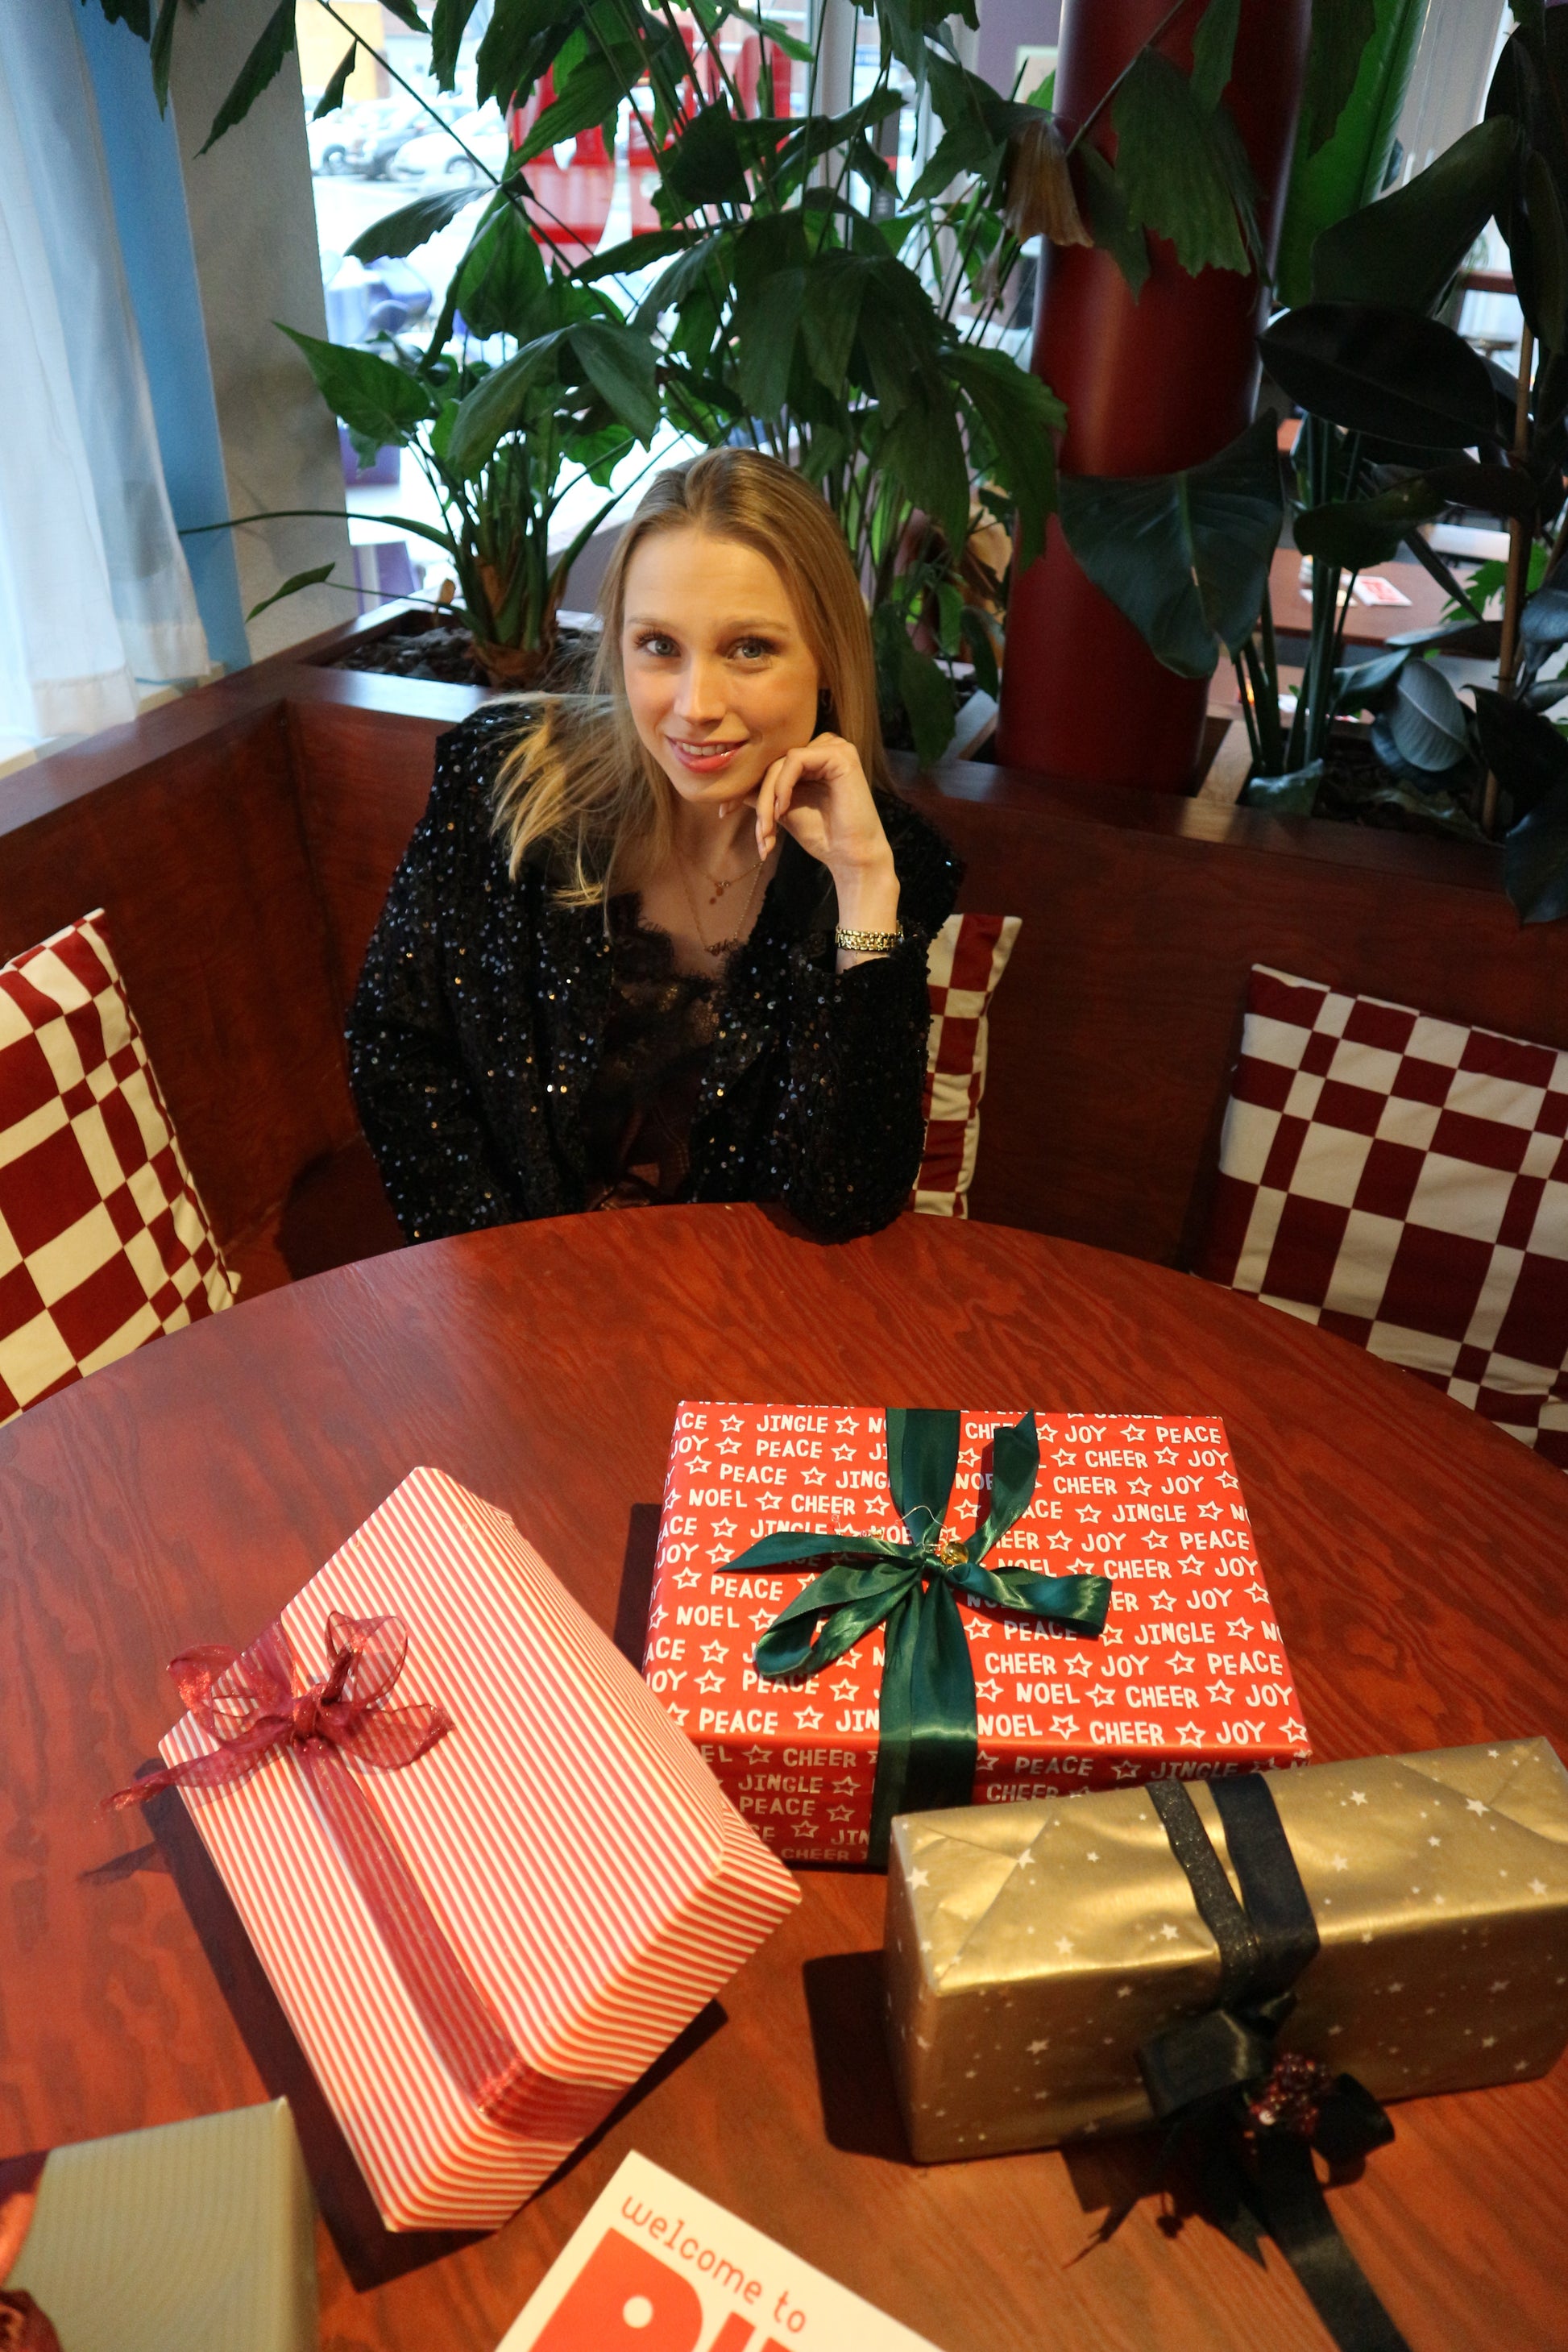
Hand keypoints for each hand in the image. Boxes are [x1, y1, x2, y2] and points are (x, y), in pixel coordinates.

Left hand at [745, 735, 894, 897]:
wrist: (850, 857)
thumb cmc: (822, 835)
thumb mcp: (781, 811)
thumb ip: (760, 794)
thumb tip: (729, 786)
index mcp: (811, 758)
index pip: (769, 763)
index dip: (746, 786)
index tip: (724, 811)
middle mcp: (823, 747)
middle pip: (773, 762)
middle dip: (758, 798)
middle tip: (759, 833)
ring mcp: (834, 747)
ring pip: (780, 762)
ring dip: (768, 796)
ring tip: (769, 828)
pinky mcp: (840, 754)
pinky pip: (795, 759)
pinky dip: (783, 785)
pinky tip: (782, 809)